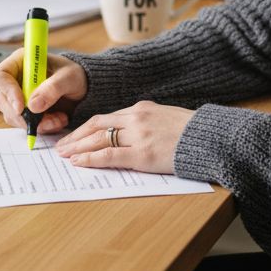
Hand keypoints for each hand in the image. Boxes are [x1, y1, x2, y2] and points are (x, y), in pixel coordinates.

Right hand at [0, 50, 87, 134]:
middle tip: (47, 119)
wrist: (83, 88)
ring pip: (12, 116)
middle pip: (2, 100)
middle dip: (24, 115)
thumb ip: (53, 88)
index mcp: (20, 61)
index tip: (22, 107)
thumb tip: (33, 105)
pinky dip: (41, 127)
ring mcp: (17, 96)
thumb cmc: (74, 75)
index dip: (8, 92)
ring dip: (36, 123)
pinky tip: (57, 121)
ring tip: (59, 119)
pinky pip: (24, 124)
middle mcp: (14, 78)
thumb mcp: (69, 77)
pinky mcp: (24, 111)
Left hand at [55, 100, 193, 174]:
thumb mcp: (167, 117)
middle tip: (61, 146)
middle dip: (76, 136)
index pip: (106, 117)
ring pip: (98, 139)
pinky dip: (90, 159)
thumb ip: (147, 122)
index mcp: (141, 108)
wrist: (209, 137)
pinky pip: (109, 156)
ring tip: (63, 155)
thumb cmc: (193, 132)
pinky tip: (78, 162)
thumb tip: (132, 132)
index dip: (87, 128)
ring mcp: (138, 136)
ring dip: (77, 147)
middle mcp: (136, 118)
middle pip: (96, 125)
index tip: (76, 135)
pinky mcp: (142, 154)